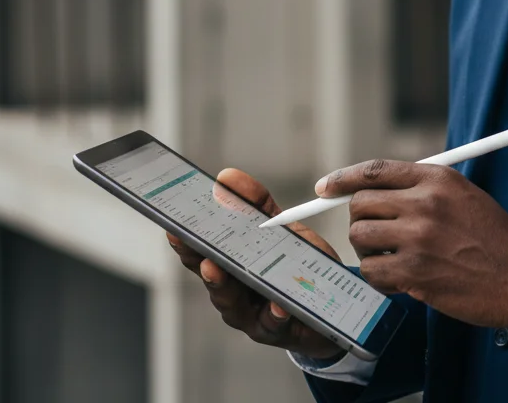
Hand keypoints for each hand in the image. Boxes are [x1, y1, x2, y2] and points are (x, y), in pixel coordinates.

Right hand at [166, 168, 344, 361]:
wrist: (334, 300)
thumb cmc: (297, 265)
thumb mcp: (281, 229)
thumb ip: (257, 205)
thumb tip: (227, 176)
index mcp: (232, 268)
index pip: (202, 255)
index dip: (187, 243)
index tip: (174, 228)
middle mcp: (235, 294)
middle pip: (212, 279)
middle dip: (200, 263)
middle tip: (194, 247)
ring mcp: (253, 316)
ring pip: (232, 306)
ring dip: (224, 288)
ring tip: (219, 271)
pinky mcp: (279, 330)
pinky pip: (273, 324)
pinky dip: (273, 314)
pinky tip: (278, 305)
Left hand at [317, 160, 507, 327]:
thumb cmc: (493, 236)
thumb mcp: (462, 194)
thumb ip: (422, 188)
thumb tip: (376, 191)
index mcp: (436, 177)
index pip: (376, 170)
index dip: (343, 178)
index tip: (324, 187)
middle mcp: (424, 202)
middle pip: (361, 203)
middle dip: (361, 219)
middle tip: (377, 234)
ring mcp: (418, 238)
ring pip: (360, 237)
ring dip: (369, 251)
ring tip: (392, 257)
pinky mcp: (415, 273)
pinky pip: (372, 272)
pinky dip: (379, 277)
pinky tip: (401, 278)